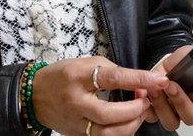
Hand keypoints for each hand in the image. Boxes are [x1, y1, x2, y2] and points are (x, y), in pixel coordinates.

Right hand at [34, 56, 168, 135]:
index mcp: (78, 77)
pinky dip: (119, 133)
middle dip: (134, 110)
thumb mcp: (85, 63)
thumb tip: (139, 81)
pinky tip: (127, 123)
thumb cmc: (63, 75)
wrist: (34, 95)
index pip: (112, 78)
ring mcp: (74, 122)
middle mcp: (75, 102)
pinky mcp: (76, 135)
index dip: (138, 79)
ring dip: (130, 125)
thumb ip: (111, 71)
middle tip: (146, 100)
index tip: (158, 80)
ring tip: (139, 112)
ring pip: (106, 133)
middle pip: (109, 114)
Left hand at [145, 46, 192, 130]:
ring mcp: (174, 111)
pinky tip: (145, 92)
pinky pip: (152, 117)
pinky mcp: (157, 113)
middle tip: (172, 85)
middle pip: (192, 116)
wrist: (163, 65)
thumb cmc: (180, 62)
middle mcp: (192, 104)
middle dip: (181, 101)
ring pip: (172, 122)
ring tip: (155, 88)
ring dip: (161, 105)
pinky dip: (147, 106)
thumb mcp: (191, 53)